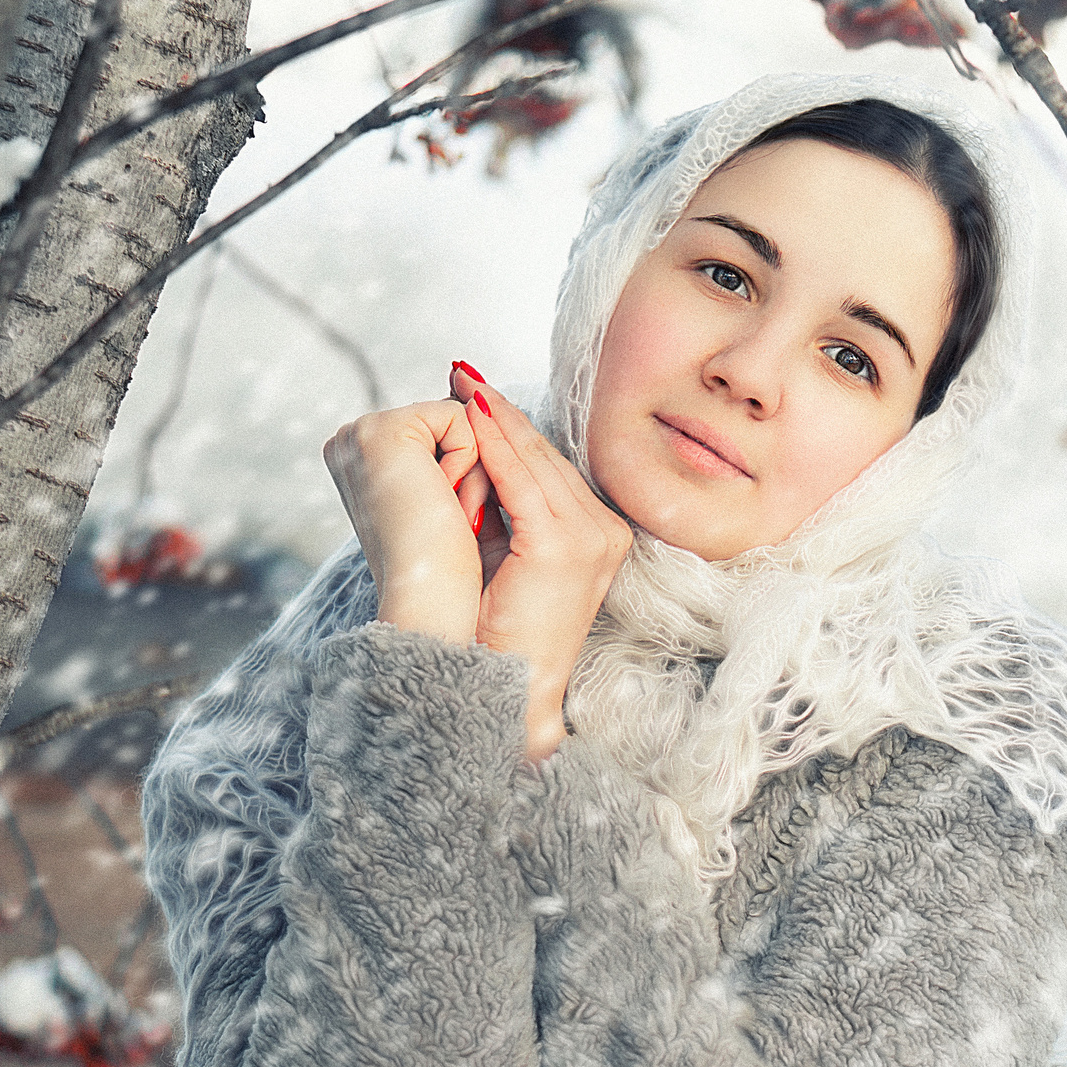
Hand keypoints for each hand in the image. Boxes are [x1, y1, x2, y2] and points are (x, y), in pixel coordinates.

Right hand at [323, 396, 493, 647]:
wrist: (434, 609)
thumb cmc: (449, 571)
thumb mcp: (452, 500)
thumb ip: (456, 450)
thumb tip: (482, 398)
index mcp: (363, 459)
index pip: (443, 431)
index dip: (472, 471)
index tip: (447, 520)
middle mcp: (354, 441)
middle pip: (456, 419)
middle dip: (475, 470)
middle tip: (449, 523)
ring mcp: (362, 433)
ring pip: (463, 419)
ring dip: (475, 473)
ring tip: (449, 519)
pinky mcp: (382, 432)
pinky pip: (462, 419)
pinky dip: (469, 464)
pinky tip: (446, 506)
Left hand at [449, 365, 632, 761]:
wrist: (503, 693)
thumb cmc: (494, 635)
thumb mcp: (507, 560)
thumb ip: (505, 513)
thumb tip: (474, 461)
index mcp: (596, 536)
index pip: (549, 468)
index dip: (512, 427)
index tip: (475, 391)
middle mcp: (604, 532)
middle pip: (545, 456)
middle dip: (500, 413)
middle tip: (462, 373)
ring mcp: (591, 538)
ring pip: (536, 462)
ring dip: (494, 420)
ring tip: (462, 384)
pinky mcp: (565, 546)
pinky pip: (523, 481)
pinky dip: (496, 444)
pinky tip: (471, 415)